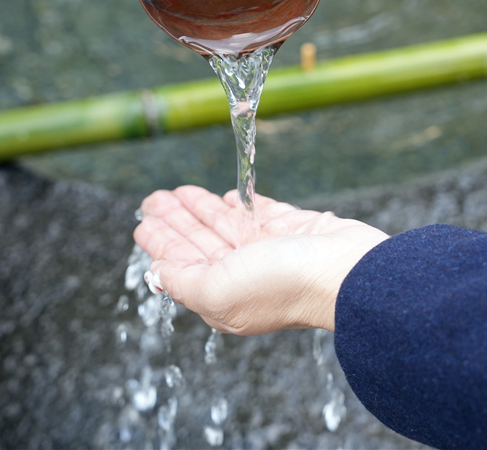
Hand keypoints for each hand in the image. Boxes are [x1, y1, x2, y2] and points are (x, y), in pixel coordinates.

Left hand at [133, 185, 388, 334]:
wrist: (345, 270)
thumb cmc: (283, 284)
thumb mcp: (217, 290)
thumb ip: (184, 281)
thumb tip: (158, 274)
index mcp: (222, 295)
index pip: (180, 263)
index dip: (160, 242)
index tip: (141, 223)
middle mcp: (243, 275)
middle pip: (199, 242)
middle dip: (174, 220)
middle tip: (152, 198)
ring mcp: (268, 251)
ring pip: (223, 225)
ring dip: (199, 208)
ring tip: (178, 191)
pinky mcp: (292, 229)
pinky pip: (257, 213)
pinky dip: (239, 205)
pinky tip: (222, 197)